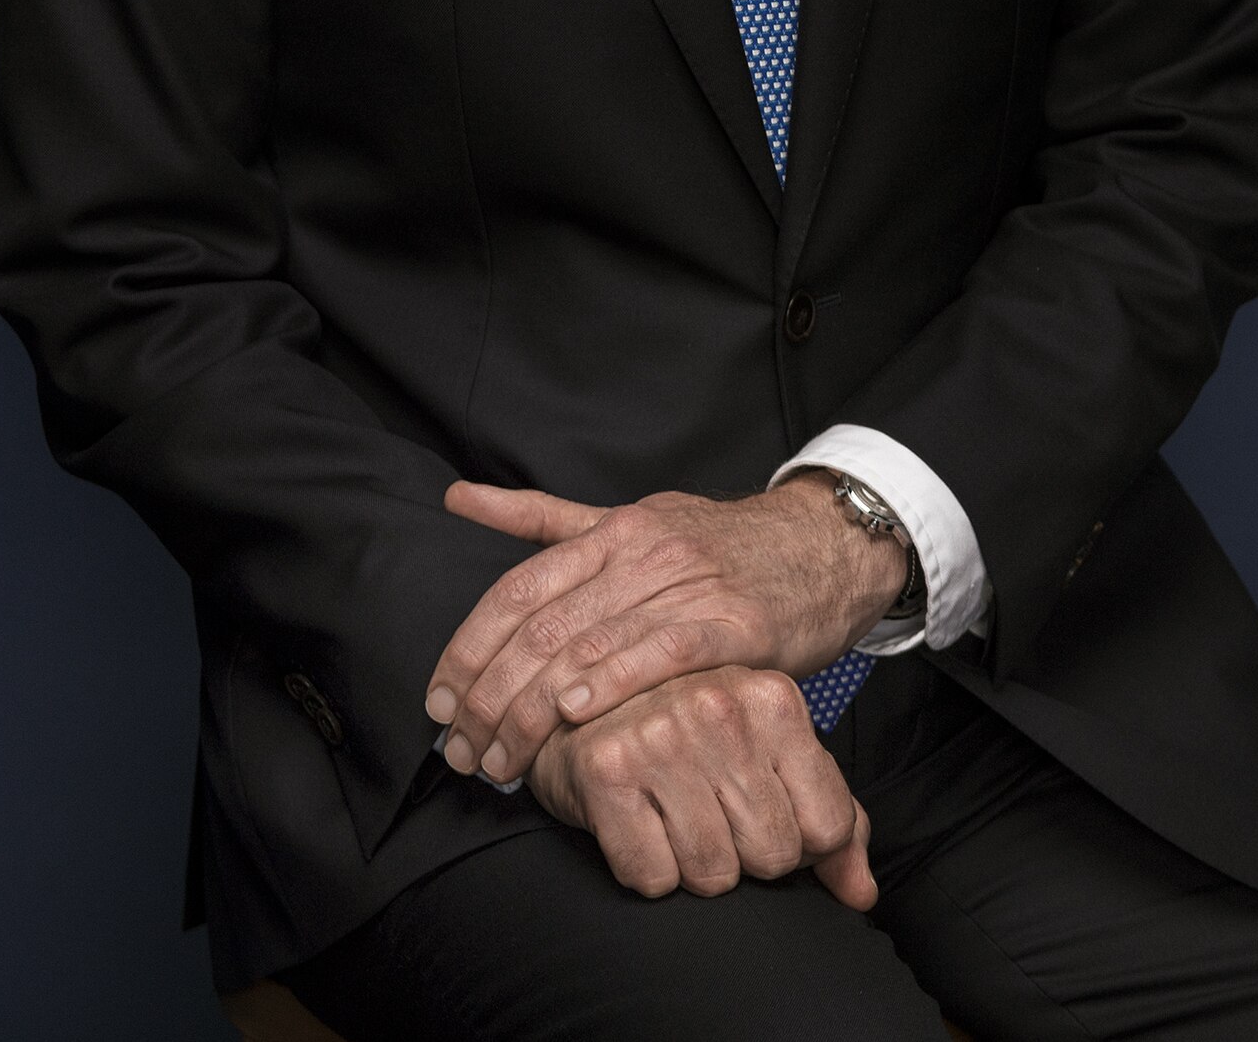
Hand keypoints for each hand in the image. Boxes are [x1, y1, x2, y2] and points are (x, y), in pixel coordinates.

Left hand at [426, 474, 908, 783]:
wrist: (819, 546)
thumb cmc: (716, 544)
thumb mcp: (629, 519)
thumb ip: (543, 519)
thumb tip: (458, 498)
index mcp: (608, 530)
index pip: (517, 589)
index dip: (469, 648)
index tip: (439, 703)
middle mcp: (640, 552)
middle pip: (542, 626)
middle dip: (490, 695)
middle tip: (461, 751)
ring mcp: (687, 585)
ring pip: (589, 645)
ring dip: (534, 710)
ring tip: (501, 759)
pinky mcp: (733, 622)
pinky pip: (660, 652)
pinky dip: (612, 681)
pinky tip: (575, 714)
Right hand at [527, 664, 876, 906]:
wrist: (578, 708)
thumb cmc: (689, 740)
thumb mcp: (770, 758)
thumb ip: (830, 820)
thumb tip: (862, 894)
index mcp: (773, 697)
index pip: (828, 826)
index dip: (799, 843)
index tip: (763, 816)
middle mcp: (719, 706)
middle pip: (773, 855)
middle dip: (745, 857)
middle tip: (710, 815)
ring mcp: (660, 735)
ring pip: (713, 874)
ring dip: (693, 866)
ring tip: (672, 816)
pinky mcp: (606, 770)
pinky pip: (653, 878)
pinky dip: (646, 869)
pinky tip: (637, 823)